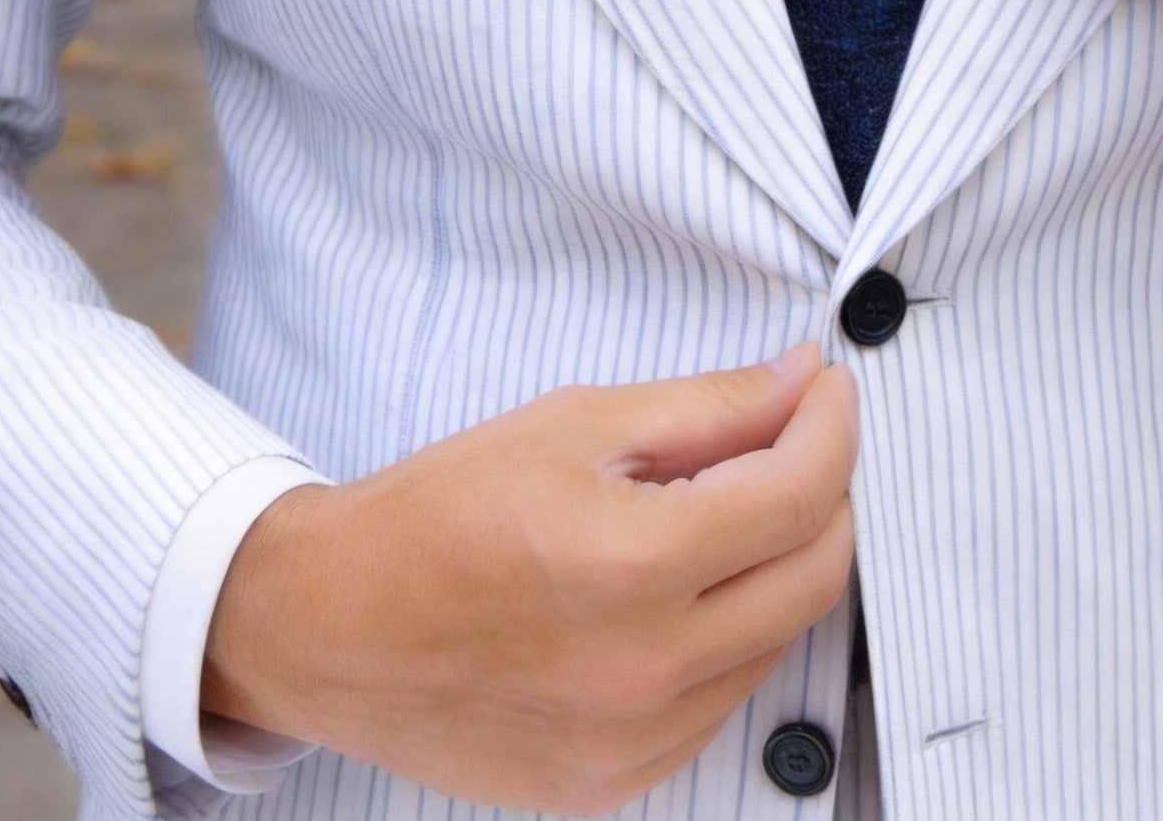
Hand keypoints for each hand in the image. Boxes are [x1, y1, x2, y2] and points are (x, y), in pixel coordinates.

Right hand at [203, 345, 857, 817]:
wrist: (329, 626)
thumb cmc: (437, 512)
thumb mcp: (573, 424)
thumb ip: (705, 407)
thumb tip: (801, 382)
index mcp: (630, 565)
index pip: (798, 494)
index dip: (832, 426)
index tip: (828, 389)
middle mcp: (644, 668)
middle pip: (814, 576)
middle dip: (828, 492)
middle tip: (803, 436)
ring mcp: (633, 742)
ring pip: (777, 640)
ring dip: (782, 563)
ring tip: (736, 504)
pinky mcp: (615, 783)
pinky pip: (722, 700)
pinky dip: (733, 632)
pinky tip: (690, 585)